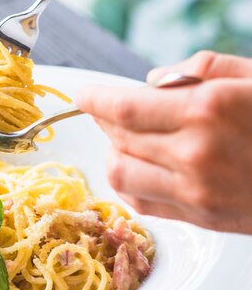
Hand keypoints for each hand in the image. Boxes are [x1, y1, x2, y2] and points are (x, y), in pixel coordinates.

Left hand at [75, 51, 251, 233]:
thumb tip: (151, 82)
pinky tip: (138, 165)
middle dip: (103, 118)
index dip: (95, 98)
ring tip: (123, 137)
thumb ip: (198, 71)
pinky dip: (130, 183)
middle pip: (119, 138)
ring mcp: (199, 192)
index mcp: (207, 111)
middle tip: (105, 106)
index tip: (82, 92)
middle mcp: (196, 154)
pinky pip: (145, 203)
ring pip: (123, 174)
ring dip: (113, 151)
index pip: (125, 107)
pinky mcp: (205, 218)